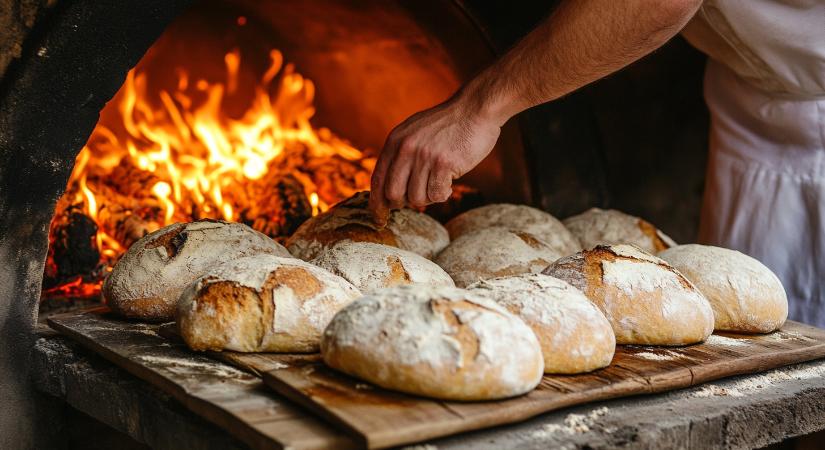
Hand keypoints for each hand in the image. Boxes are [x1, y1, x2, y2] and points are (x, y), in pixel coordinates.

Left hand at [369, 95, 501, 224]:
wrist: (475, 109)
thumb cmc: (448, 125)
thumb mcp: (415, 132)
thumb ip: (400, 154)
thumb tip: (388, 190)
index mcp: (395, 141)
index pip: (377, 179)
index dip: (376, 203)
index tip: (378, 218)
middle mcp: (405, 149)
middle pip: (393, 194)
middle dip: (405, 202)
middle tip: (419, 197)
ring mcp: (423, 156)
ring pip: (416, 198)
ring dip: (429, 197)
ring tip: (439, 183)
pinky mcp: (443, 163)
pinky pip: (436, 194)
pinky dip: (443, 194)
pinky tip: (450, 183)